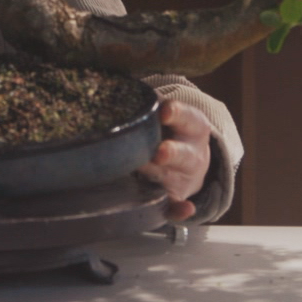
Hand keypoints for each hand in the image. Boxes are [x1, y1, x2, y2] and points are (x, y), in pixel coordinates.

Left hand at [136, 99, 210, 221]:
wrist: (191, 158)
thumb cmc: (169, 129)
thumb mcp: (168, 113)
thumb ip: (148, 104)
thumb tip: (108, 91)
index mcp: (193, 127)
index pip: (187, 118)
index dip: (176, 113)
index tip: (164, 111)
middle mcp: (192, 153)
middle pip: (184, 154)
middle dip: (172, 152)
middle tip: (159, 152)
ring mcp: (184, 178)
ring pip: (174, 178)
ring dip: (161, 176)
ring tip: (147, 171)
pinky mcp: (175, 197)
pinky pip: (175, 207)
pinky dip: (178, 211)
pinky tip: (183, 210)